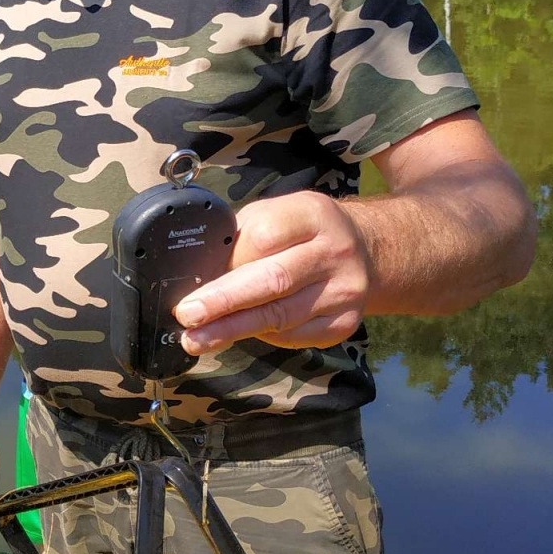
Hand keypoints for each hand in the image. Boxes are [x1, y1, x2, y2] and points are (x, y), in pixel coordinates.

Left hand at [173, 191, 369, 353]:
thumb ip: (242, 238)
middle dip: (224, 302)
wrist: (364, 250)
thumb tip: (199, 276)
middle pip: (273, 280)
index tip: (197, 280)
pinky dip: (263, 337)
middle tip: (188, 316)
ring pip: (281, 316)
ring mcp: (345, 290)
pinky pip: (295, 336)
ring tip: (198, 339)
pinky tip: (239, 335)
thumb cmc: (303, 232)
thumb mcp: (275, 214)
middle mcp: (335, 251)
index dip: (229, 261)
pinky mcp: (345, 322)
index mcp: (313, 214)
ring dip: (234, 329)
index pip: (265, 237)